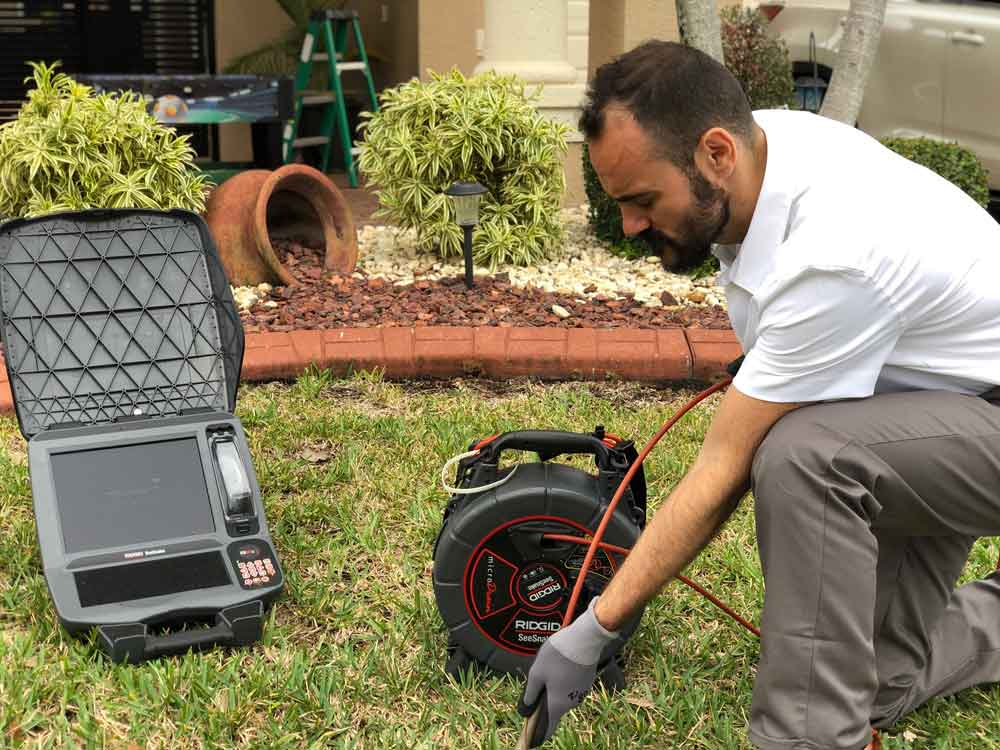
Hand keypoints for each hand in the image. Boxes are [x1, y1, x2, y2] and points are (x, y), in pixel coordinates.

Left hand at [516, 597, 618, 745]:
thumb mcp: (536, 673)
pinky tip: (561, 663)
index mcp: (557, 704)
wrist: (585, 640)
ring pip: (563, 695)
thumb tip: (525, 710)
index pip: (548, 728)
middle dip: (544, 699)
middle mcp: (571, 703)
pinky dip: (564, 680)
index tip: (531, 741)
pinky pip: (571, 686)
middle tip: (537, 679)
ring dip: (555, 687)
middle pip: (554, 708)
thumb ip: (530, 694)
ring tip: (550, 666)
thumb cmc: (558, 656)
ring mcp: (580, 693)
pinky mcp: (586, 681)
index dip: (538, 735)